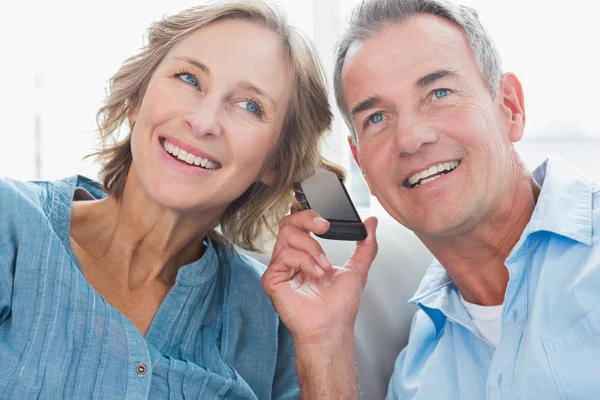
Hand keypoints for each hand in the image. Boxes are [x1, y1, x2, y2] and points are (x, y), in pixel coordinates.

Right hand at [261, 210, 377, 343]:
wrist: (332, 327)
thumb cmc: (339, 307)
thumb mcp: (357, 268)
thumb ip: (366, 245)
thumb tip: (371, 223)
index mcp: (305, 255)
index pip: (299, 224)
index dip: (310, 216)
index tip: (328, 224)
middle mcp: (290, 259)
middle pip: (288, 223)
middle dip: (308, 220)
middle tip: (325, 228)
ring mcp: (280, 269)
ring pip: (287, 235)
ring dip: (311, 247)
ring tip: (323, 267)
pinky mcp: (272, 279)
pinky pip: (284, 255)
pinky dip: (304, 261)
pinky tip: (314, 274)